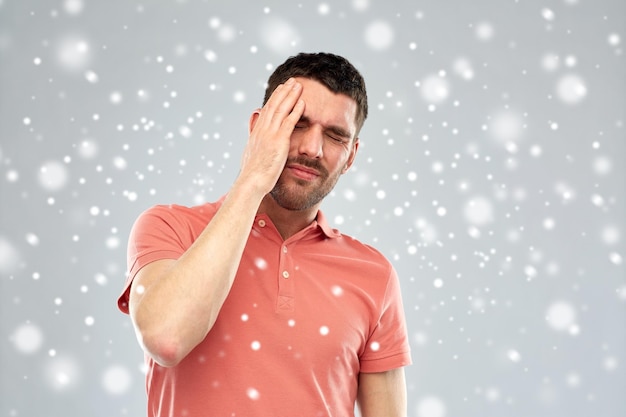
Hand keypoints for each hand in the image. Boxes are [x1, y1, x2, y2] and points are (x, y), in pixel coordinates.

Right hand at [239, 78, 304, 194]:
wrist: (251, 182)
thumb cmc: (252, 175)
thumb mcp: (252, 156)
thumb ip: (256, 147)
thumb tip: (254, 146)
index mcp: (257, 133)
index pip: (267, 110)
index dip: (275, 98)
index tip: (281, 89)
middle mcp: (262, 130)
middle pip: (274, 105)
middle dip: (283, 91)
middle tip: (292, 81)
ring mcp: (270, 135)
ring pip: (281, 110)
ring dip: (291, 96)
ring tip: (298, 85)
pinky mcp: (278, 142)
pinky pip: (289, 123)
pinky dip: (296, 111)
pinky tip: (302, 103)